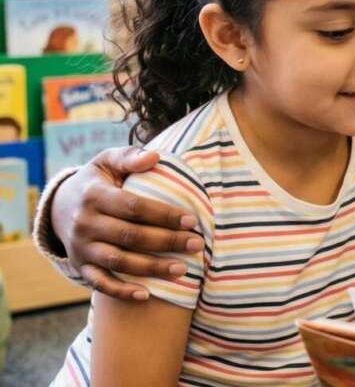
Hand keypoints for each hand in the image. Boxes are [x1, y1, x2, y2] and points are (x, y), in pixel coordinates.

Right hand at [51, 147, 201, 300]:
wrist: (59, 206)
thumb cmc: (96, 181)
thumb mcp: (106, 162)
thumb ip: (129, 158)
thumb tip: (155, 156)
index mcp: (94, 196)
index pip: (134, 207)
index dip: (164, 214)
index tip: (192, 219)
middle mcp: (84, 223)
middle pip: (131, 236)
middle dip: (167, 241)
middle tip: (197, 244)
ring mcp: (81, 248)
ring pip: (119, 261)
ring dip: (152, 268)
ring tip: (183, 269)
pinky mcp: (80, 267)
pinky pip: (100, 283)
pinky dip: (121, 292)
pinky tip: (147, 295)